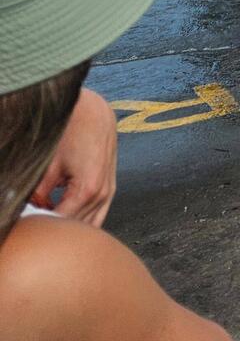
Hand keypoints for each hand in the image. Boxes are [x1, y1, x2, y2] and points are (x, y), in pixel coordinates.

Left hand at [31, 87, 116, 225]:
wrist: (94, 112)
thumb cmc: (73, 132)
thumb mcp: (49, 164)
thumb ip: (39, 193)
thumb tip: (31, 211)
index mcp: (87, 190)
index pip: (62, 224)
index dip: (43, 225)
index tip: (28, 223)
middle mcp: (102, 194)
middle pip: (77, 227)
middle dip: (56, 226)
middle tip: (36, 220)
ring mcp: (109, 192)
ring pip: (89, 224)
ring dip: (71, 224)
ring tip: (50, 216)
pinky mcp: (110, 187)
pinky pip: (98, 214)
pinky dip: (82, 217)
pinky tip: (63, 211)